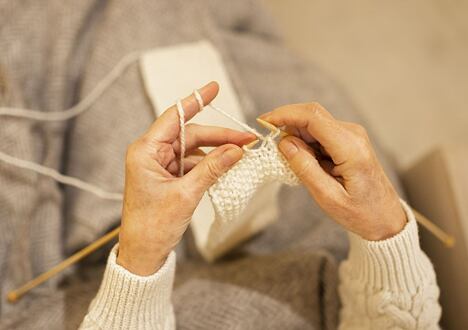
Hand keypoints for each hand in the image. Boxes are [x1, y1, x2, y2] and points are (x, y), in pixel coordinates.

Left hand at [118, 82, 255, 274]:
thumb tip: (237, 150)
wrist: (143, 253)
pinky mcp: (167, 176)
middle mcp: (151, 153)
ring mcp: (159, 165)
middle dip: (219, 136)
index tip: (214, 86)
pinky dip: (209, 164)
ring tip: (241, 153)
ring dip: (216, 151)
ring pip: (193, 149)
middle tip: (246, 138)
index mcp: (146, 151)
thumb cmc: (155, 225)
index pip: (175, 117)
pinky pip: (192, 163)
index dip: (196, 100)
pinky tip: (226, 165)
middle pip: (190, 134)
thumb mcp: (187, 194)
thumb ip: (213, 168)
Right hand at [260, 103, 405, 240]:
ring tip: (288, 161)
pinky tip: (301, 161)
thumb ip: (305, 168)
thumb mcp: (328, 197)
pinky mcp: (347, 140)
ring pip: (313, 124)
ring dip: (295, 135)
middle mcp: (352, 134)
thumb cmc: (361, 213)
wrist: (386, 218)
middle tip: (267, 141)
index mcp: (350, 147)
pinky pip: (319, 133)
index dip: (285, 114)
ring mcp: (351, 135)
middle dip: (286, 123)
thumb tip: (284, 142)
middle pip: (311, 115)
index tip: (263, 122)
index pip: (313, 117)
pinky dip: (304, 142)